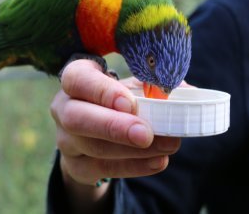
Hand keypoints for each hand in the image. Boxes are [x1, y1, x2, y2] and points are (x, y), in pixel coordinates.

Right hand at [50, 60, 180, 190]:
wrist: (93, 132)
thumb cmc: (115, 101)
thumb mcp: (129, 88)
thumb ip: (152, 86)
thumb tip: (185, 90)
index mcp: (75, 80)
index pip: (77, 79)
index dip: (102, 91)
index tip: (130, 103)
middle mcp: (63, 108)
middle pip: (77, 118)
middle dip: (113, 127)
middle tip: (146, 133)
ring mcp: (66, 139)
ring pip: (93, 147)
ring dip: (132, 150)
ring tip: (167, 145)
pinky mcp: (76, 164)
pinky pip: (102, 169)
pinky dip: (133, 166)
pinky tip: (158, 161)